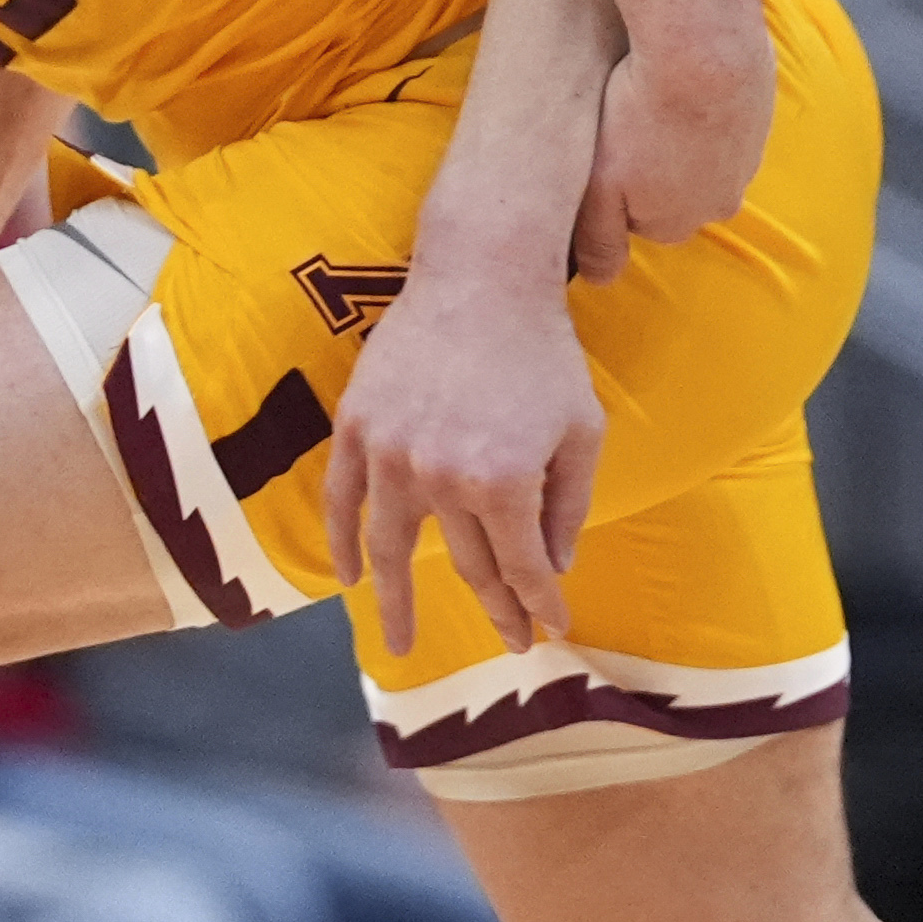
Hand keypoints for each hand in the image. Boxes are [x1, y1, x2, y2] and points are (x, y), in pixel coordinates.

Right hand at [322, 263, 600, 659]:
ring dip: (398, 605)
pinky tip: (351, 579)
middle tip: (509, 640)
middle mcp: (442, 478)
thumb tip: (552, 567)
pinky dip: (343, 543)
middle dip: (496, 607)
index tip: (549, 627)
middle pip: (468, 564)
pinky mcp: (357, 427)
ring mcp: (390, 454)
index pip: (521, 567)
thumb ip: (568, 506)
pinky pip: (341, 500)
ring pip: (393, 548)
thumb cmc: (544, 352)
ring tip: (401, 645)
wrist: (482, 275)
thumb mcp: (581, 431)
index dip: (538, 603)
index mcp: (503, 482)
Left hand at [576, 12, 774, 279]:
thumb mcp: (599, 188)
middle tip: (628, 124)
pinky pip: (726, 120)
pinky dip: (707, 104)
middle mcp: (720, 202)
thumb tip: (602, 281)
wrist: (706, 47)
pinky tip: (687, 80)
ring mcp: (746, 160)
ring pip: (702, 155)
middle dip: (653, 163)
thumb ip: (599, 240)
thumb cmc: (641, 115)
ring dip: (681, 133)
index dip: (616, 186)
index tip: (604, 155)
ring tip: (656, 97)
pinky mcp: (761, 115)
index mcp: (677, 223)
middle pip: (675, 191)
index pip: (639, 221)